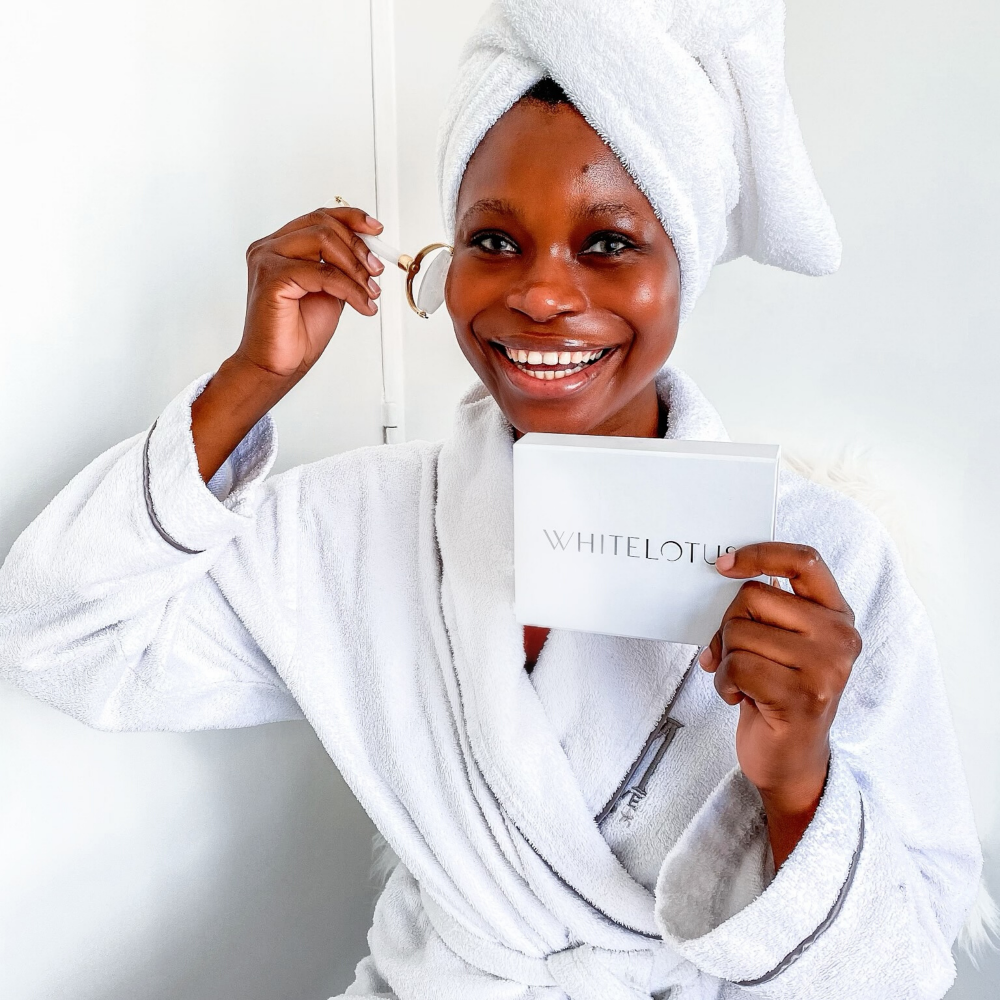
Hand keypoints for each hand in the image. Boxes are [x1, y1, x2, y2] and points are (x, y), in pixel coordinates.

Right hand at [239, 205, 384, 380]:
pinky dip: (349, 289)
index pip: (318, 217)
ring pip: (323, 241)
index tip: (375, 230)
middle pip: (323, 224)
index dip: (351, 218)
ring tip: (368, 292)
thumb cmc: (297, 332)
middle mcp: (270, 247)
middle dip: (358, 248)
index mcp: (281, 246)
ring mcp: (267, 259)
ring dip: (355, 268)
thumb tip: (369, 252)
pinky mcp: (272, 277)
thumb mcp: (330, 290)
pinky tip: (361, 305)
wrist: (275, 364)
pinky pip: (322, 272)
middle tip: (375, 272)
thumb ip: (341, 267)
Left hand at [698, 543, 861, 866]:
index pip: (804, 560)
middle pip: (754, 596)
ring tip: (743, 680)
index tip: (724, 564)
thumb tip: (724, 571)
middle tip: (733, 653)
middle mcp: (840, 636)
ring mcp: (826, 668)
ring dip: (725, 658)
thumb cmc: (776, 691)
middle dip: (728, 625)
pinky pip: (737, 666)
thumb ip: (767, 608)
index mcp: (836, 614)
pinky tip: (739, 697)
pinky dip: (724, 682)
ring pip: (740, 632)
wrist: (790, 760)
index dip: (761, 554)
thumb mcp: (780, 641)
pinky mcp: (803, 697)